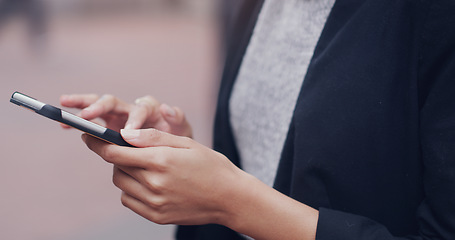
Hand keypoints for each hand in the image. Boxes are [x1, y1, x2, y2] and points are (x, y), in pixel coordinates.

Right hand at [60, 94, 191, 136]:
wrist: (171, 151)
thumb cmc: (176, 139)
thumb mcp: (182, 131)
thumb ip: (177, 119)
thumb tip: (167, 108)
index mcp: (149, 109)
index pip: (139, 110)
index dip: (133, 120)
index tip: (127, 133)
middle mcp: (130, 109)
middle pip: (113, 101)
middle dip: (99, 107)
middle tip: (87, 116)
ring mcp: (117, 116)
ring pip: (96, 104)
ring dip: (82, 104)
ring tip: (64, 105)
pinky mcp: (106, 125)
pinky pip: (89, 119)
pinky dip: (77, 119)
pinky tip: (63, 124)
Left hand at [82, 128, 318, 238]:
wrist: (230, 198)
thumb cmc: (211, 166)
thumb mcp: (186, 143)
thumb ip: (154, 138)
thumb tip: (125, 133)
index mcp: (161, 161)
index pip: (115, 152)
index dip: (98, 143)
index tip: (88, 136)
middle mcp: (154, 184)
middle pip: (115, 168)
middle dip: (116, 156)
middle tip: (129, 150)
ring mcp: (154, 203)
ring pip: (121, 184)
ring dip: (124, 173)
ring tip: (145, 167)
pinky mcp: (156, 216)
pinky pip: (130, 201)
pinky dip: (131, 190)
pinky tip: (148, 183)